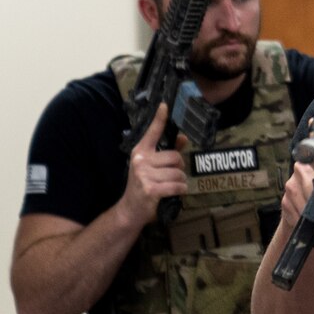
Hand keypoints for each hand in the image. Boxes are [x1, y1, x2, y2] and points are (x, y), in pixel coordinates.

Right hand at [119, 103, 188, 228]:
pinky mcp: (151, 189)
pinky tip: (174, 193)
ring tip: (170, 186)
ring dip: (180, 181)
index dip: (160, 118)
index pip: (152, 132)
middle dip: (179, 167)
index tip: (165, 105)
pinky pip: (177, 186)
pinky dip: (180, 190)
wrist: (130, 209)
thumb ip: (168, 153)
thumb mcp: (152, 167)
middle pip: (175, 157)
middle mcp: (141, 160)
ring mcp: (144, 174)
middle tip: (171, 176)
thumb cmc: (144, 185)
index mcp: (141, 151)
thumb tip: (183, 138)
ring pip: (178, 173)